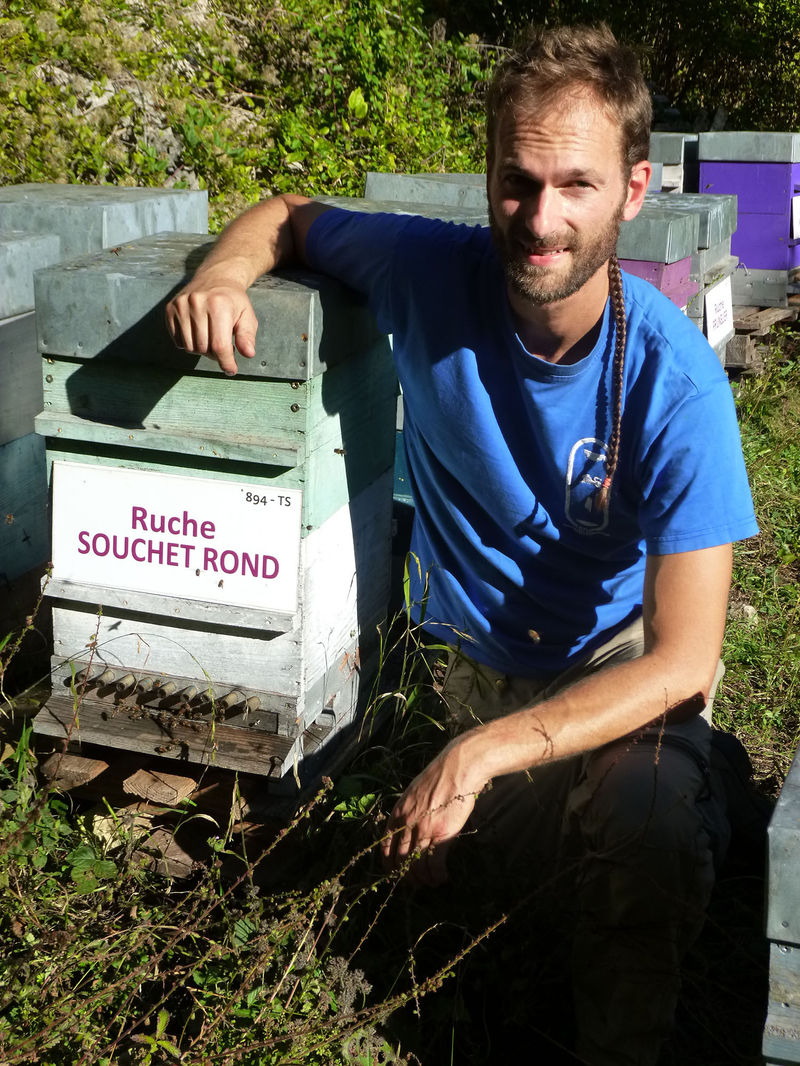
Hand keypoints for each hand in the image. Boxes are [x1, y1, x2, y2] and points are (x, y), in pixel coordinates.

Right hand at [165, 280, 258, 375]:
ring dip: (201, 350)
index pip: (219, 345)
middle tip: (222, 346)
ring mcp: (180, 305)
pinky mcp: (170, 309)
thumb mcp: (247, 316)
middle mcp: (196, 303)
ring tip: (211, 338)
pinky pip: (177, 340)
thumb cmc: (233, 301)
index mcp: (218, 305)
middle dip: (215, 354)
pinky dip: (188, 343)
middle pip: (203, 348)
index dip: (226, 362)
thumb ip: (247, 336)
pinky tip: (198, 333)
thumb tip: (248, 353)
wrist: (215, 277)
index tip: (231, 370)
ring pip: (189, 347)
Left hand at [382, 740, 483, 886]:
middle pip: (401, 859)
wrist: (457, 768)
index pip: (386, 846)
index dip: (389, 863)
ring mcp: (423, 830)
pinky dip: (438, 875)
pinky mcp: (441, 835)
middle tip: (414, 884)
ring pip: (417, 865)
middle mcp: (407, 823)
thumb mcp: (415, 792)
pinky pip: (435, 864)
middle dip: (406, 876)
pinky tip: (443, 878)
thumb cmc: (440, 777)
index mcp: (398, 812)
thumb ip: (410, 810)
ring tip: (431, 883)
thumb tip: (410, 825)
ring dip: (423, 879)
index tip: (394, 873)